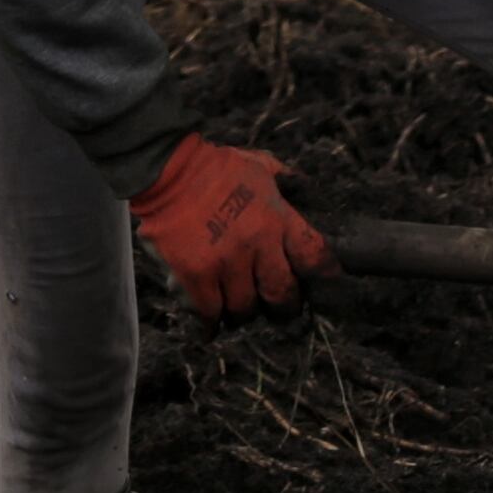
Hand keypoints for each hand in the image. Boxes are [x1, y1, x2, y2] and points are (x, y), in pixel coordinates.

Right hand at [127, 133, 334, 318]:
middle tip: (280, 308)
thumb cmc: (215, 167)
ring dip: (243, 313)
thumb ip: (286, 181)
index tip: (325, 286)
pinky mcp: (195, 274)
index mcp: (276, 217)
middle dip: (284, 306)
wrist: (168, 169)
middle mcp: (256, 243)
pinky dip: (211, 324)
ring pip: (245, 308)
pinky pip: (210, 313)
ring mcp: (225, 261)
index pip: (314, 257)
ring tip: (239, 310)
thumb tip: (308, 190)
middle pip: (282, 294)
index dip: (325, 277)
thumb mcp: (260, 165)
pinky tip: (210, 327)